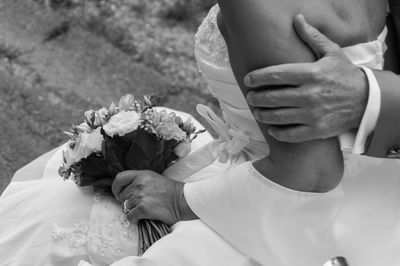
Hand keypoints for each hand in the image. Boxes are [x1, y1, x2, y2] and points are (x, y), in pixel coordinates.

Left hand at [112, 170, 196, 224]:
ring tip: (143, 210)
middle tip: (137, 204)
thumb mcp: (154, 178)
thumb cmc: (171, 191)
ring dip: (132, 210)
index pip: (120, 178)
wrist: (182, 200)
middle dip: (127, 201)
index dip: (116, 187)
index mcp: (142, 175)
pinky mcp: (143, 208)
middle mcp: (139, 184)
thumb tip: (126, 190)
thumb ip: (139, 181)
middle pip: (122, 195)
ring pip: (125, 206)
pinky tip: (143, 217)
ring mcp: (140, 196)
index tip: (118, 193)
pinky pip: (130, 216)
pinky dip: (135, 219)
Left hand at [244, 14, 368, 141]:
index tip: (248, 80)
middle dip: (256, 98)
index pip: (277, 74)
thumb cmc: (345, 75)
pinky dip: (278, 133)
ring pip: (278, 117)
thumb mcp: (332, 53)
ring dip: (263, 115)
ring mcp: (313, 114)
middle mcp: (311, 94)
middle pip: (273, 97)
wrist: (367, 100)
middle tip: (250, 97)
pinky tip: (272, 129)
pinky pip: (291, 135)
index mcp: (312, 74)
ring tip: (257, 111)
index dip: (258, 77)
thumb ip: (312, 37)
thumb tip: (297, 20)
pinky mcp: (317, 130)